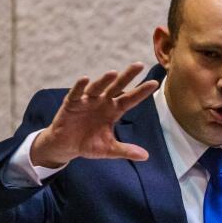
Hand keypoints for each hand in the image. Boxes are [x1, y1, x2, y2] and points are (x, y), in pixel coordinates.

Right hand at [30, 62, 158, 167]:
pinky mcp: (72, 103)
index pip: (130, 99)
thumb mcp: (109, 149)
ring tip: (113, 73)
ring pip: (97, 87)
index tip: (154, 83)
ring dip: (104, 80)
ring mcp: (87, 101)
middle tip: (139, 65)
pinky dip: (80, 86)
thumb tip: (146, 157)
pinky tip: (85, 79)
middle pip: (117, 87)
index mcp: (113, 110)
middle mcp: (102, 102)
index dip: (141, 92)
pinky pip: (76, 93)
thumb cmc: (88, 144)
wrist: (66, 146)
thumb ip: (125, 150)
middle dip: (127, 76)